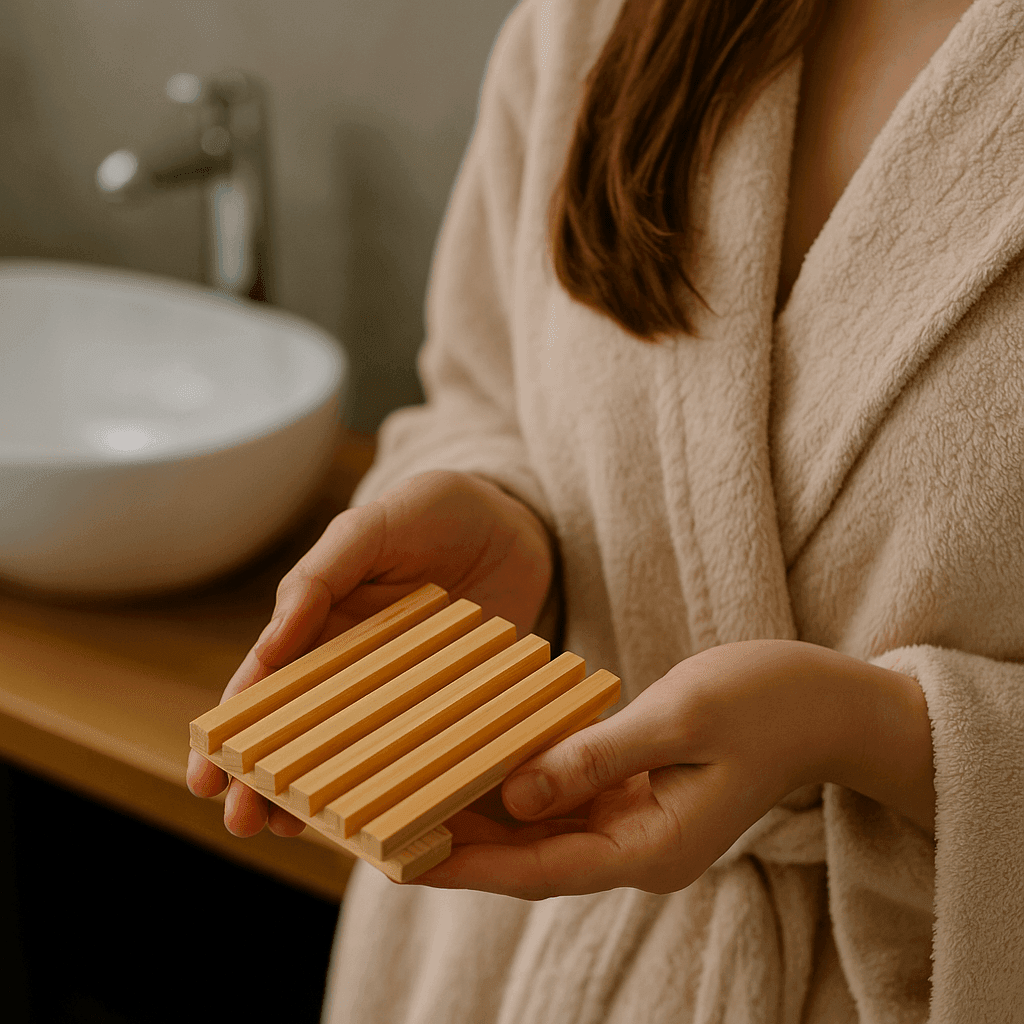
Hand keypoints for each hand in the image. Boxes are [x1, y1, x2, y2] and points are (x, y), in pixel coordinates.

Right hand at [186, 469, 554, 838]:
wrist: (516, 521)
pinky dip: (396, 784)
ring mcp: (402, 691)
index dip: (233, 730)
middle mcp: (354, 667)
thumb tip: (269, 645)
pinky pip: (419, 749)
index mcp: (320, 624)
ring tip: (289, 833)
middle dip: (263, 779)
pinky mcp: (450, 704)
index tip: (207, 774)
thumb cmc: (433, 512)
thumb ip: (320, 575)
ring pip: (351, 752)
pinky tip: (382, 819)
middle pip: (299, 732)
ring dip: (317, 794)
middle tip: (242, 823)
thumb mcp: (370, 529)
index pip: (266, 685)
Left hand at [413, 639, 920, 898]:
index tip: (402, 857)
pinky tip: (485, 763)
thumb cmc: (766, 703)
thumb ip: (597, 755)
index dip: (468, 864)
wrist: (828, 704)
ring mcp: (641, 825)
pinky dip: (526, 785)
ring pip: (547, 829)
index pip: (539, 867)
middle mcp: (640, 848)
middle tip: (388, 823)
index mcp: (653, 847)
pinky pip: (571, 798)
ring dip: (487, 816)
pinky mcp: (641, 796)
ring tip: (418, 794)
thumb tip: (518, 792)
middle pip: (533, 855)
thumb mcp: (681, 719)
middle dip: (462, 843)